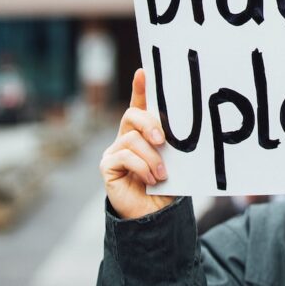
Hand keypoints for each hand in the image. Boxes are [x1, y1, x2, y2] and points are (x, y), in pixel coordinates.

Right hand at [100, 68, 173, 219]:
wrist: (155, 214)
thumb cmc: (167, 185)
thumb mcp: (173, 160)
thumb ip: (171, 143)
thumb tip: (177, 130)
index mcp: (143, 132)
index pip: (140, 105)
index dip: (140, 87)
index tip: (144, 71)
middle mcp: (125, 137)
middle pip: (132, 115)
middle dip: (149, 123)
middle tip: (163, 140)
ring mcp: (114, 150)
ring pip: (131, 139)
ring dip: (151, 157)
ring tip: (162, 174)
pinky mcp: (107, 166)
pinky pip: (124, 156)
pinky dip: (142, 167)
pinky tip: (151, 178)